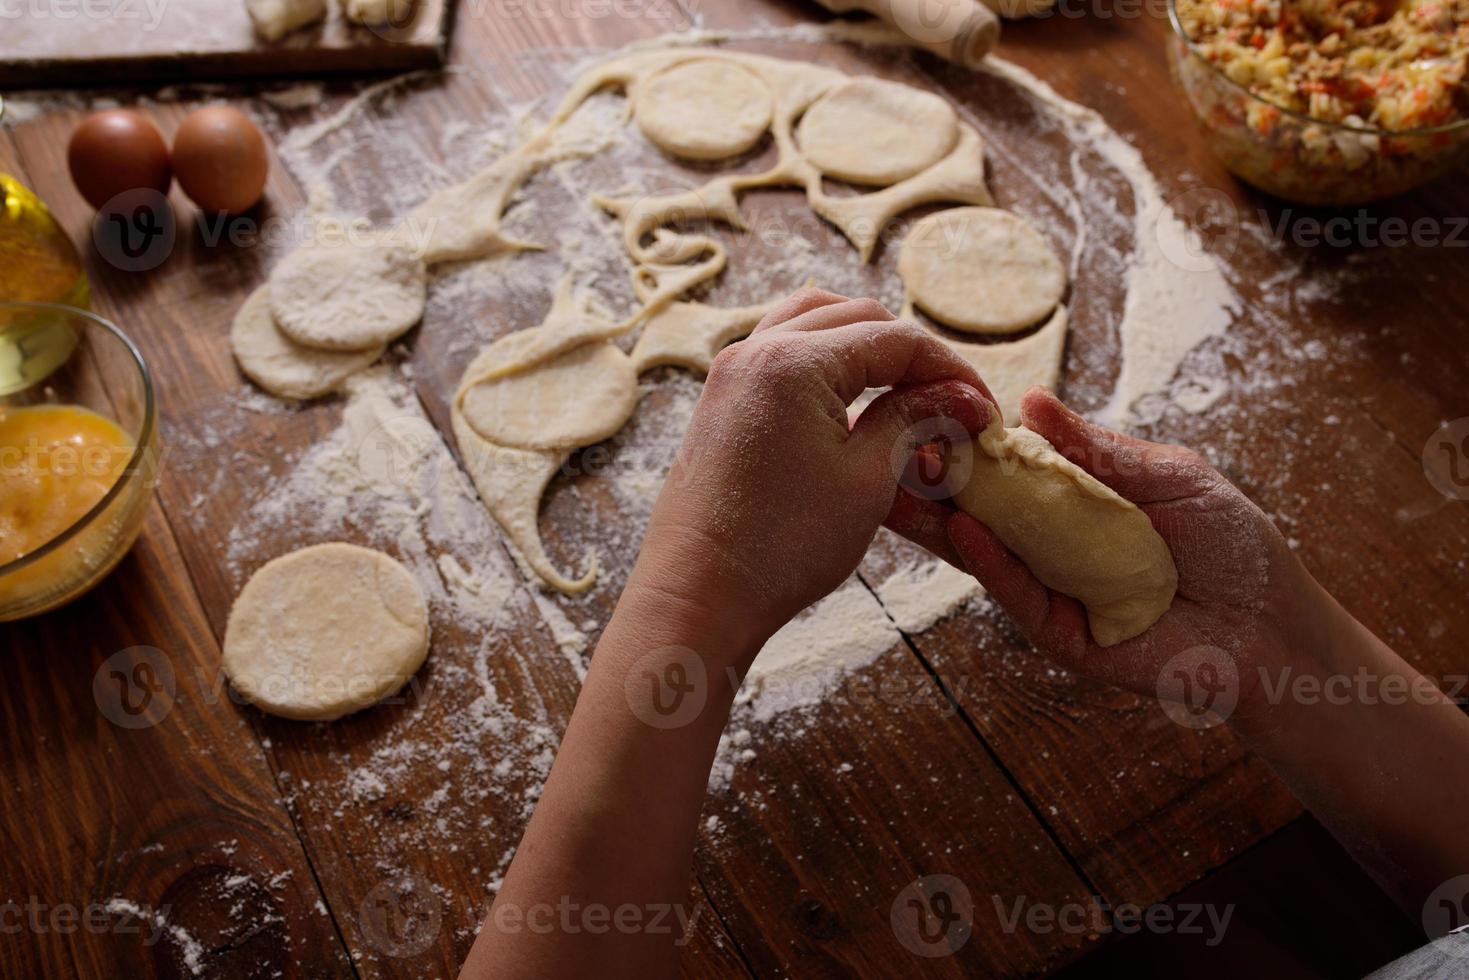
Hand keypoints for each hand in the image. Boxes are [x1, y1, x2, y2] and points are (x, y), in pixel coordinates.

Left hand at [630, 288, 993, 668]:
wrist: (697, 594)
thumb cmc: (781, 548)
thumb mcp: (866, 480)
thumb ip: (912, 420)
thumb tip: (958, 396)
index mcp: (795, 362)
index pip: (897, 340)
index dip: (951, 371)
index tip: (983, 409)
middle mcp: (756, 350)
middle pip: (857, 318)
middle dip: (912, 355)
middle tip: (951, 402)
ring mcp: (731, 371)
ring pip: (814, 322)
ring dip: (866, 345)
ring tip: (906, 391)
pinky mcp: (721, 398)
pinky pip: (781, 350)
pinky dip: (825, 360)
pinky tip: (851, 400)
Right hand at [890, 386, 1332, 717]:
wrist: (1275, 628)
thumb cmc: (1234, 546)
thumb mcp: (1168, 477)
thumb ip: (1096, 449)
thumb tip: (1029, 401)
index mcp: (1077, 503)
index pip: (1009, 469)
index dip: (970, 443)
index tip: (926, 411)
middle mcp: (1054, 546)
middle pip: (980, 510)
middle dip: (934, 480)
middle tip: (886, 447)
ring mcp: (1053, 591)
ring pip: (982, 554)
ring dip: (939, 519)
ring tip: (900, 483)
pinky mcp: (1061, 635)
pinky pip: (1016, 596)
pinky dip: (988, 563)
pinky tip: (962, 529)